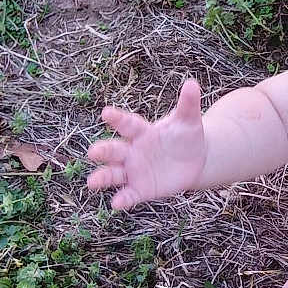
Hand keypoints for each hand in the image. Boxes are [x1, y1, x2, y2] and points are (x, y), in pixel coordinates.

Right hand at [85, 79, 207, 209]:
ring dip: (103, 177)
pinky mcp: (142, 189)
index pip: (127, 124)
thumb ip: (188, 104)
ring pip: (114, 174)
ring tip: (92, 182)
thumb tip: (193, 84)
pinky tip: (117, 204)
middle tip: (94, 152)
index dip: (117, 118)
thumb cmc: (186, 135)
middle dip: (104, 151)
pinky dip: (123, 199)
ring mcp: (134, 171)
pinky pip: (130, 194)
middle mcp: (132, 151)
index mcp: (141, 132)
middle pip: (114, 150)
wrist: (195, 159)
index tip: (106, 112)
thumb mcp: (189, 120)